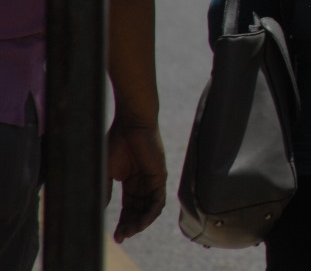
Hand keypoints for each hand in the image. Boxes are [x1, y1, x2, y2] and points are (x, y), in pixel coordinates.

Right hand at [105, 120, 166, 242]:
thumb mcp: (106, 171)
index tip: (115, 236)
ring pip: (150, 208)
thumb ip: (105, 190)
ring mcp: (153, 179)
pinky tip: (142, 222)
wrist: (130, 123)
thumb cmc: (116, 141)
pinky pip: (159, 199)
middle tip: (121, 237)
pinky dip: (151, 213)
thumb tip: (99, 210)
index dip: (123, 222)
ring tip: (130, 232)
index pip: (129, 207)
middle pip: (139, 210)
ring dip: (141, 222)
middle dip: (130, 225)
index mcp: (131, 180)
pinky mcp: (160, 176)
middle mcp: (143, 182)